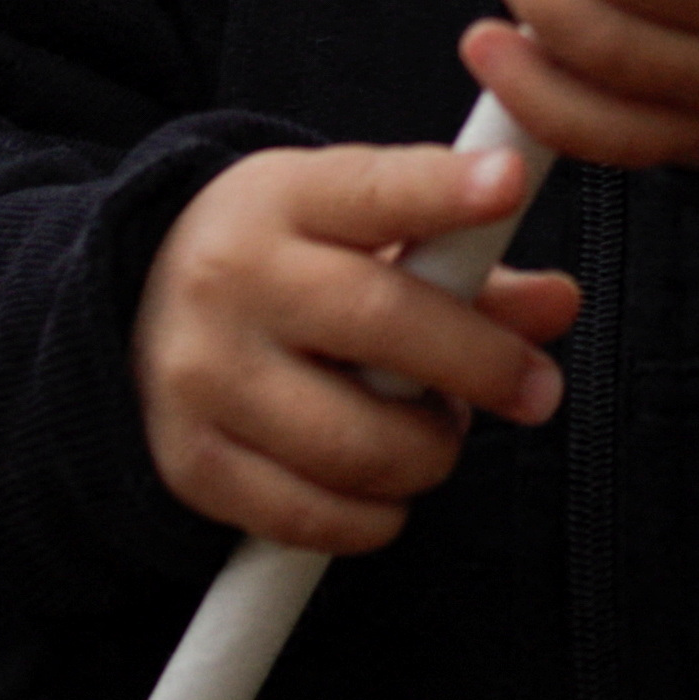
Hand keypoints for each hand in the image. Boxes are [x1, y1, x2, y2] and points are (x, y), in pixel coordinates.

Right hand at [134, 141, 581, 552]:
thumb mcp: (362, 230)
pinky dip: (374, 516)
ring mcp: (204, 375)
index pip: (375, 191)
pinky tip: (382, 489)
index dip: (444, 190)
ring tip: (433, 434)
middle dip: (482, 364)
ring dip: (427, 452)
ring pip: (356, 442)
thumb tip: (560, 305)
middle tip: (537, 390)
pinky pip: (315, 516)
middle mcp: (233, 279)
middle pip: (382, 323)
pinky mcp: (192, 462)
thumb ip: (464, 265)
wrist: (138, 309)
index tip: (508, 183)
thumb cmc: (291, 263)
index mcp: (284, 199)